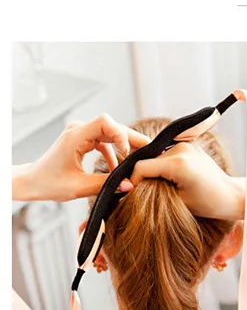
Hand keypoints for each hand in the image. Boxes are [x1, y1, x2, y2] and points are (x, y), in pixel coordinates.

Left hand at [13, 115, 149, 201]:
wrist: (33, 181)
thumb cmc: (50, 183)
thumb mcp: (79, 188)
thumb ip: (106, 185)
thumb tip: (130, 185)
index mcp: (75, 136)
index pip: (105, 122)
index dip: (121, 134)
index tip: (129, 152)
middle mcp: (78, 130)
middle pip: (111, 125)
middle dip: (131, 138)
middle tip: (149, 151)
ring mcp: (80, 134)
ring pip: (109, 133)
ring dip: (124, 145)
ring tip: (137, 160)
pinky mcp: (82, 140)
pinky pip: (103, 141)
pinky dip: (113, 152)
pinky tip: (117, 167)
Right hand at [129, 143, 245, 220]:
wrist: (231, 196)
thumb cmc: (208, 204)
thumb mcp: (178, 201)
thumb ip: (155, 190)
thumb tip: (136, 186)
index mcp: (177, 163)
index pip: (142, 167)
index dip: (133, 181)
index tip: (131, 194)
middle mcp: (180, 149)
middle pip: (148, 160)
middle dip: (143, 176)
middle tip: (142, 192)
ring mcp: (184, 145)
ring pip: (156, 157)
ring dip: (154, 170)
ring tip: (159, 186)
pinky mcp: (188, 146)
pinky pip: (167, 155)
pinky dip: (164, 166)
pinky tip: (169, 178)